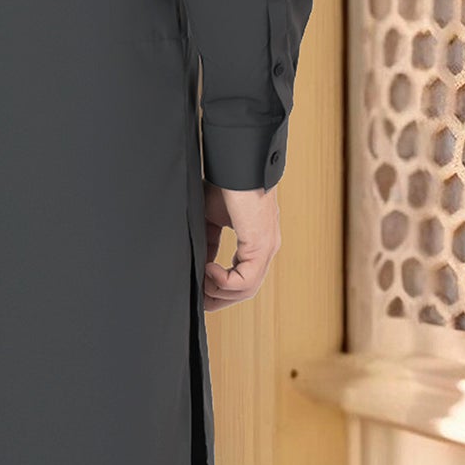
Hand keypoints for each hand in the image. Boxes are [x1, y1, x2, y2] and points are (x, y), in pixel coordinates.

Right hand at [202, 182, 280, 309]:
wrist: (235, 163)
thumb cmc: (224, 181)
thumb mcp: (211, 218)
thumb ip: (209, 243)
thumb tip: (201, 265)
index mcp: (257, 240)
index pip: (242, 277)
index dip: (219, 289)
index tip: (199, 292)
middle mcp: (266, 247)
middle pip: (245, 289)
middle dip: (219, 299)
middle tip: (198, 301)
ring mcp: (266, 247)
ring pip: (246, 289)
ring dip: (219, 291)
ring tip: (201, 279)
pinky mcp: (261, 245)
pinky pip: (245, 281)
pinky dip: (223, 281)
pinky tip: (208, 268)